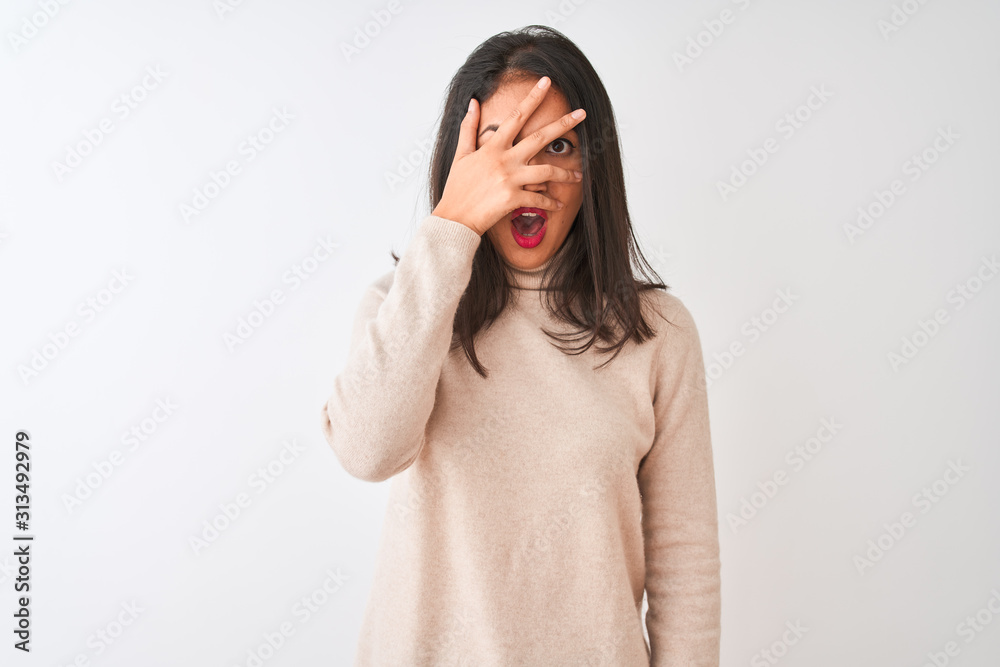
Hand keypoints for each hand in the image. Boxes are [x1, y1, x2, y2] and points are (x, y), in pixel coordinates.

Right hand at [431, 76, 585, 235]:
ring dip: (565, 173)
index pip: (516, 116)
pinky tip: (558, 204)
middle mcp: (504, 160)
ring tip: (578, 175)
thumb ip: (469, 127)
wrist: (454, 218)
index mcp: (493, 147)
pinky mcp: (513, 198)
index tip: (546, 82)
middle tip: (582, 113)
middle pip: (539, 137)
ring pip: (546, 171)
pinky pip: (538, 199)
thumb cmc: (457, 188)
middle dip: (563, 124)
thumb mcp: (461, 155)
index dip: (532, 97)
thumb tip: (472, 102)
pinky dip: (550, 203)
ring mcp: (510, 179)